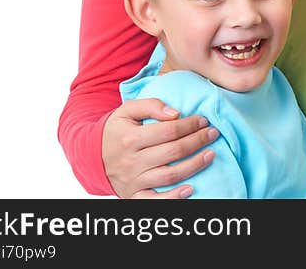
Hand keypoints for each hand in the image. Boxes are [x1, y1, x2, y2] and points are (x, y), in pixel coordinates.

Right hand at [102, 98, 218, 198]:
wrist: (92, 156)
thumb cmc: (117, 130)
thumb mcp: (127, 111)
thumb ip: (150, 105)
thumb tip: (175, 113)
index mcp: (130, 138)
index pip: (168, 131)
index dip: (190, 125)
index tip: (204, 120)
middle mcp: (131, 161)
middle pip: (172, 152)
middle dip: (197, 141)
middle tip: (213, 134)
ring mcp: (132, 181)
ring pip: (169, 176)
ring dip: (194, 166)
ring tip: (210, 155)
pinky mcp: (134, 196)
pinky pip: (156, 201)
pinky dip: (174, 197)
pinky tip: (191, 188)